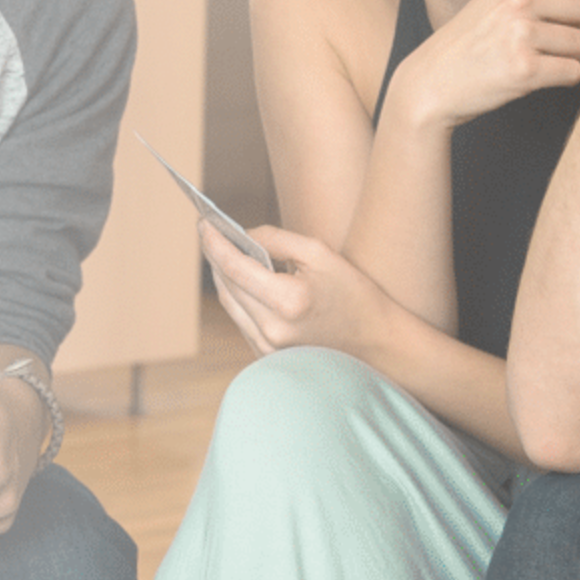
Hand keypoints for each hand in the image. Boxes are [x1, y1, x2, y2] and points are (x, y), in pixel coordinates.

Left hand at [205, 221, 402, 359]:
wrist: (375, 340)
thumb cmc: (354, 293)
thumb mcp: (321, 254)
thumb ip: (276, 240)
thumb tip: (242, 236)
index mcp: (288, 300)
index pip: (234, 266)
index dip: (214, 242)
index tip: (203, 223)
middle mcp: (272, 328)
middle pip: (226, 285)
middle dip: (215, 256)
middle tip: (210, 231)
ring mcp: (268, 347)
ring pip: (229, 304)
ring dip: (223, 276)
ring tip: (222, 251)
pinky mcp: (267, 356)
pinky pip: (241, 319)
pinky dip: (237, 296)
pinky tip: (241, 279)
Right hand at [391, 0, 579, 129]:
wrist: (430, 83)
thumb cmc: (469, 46)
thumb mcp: (493, 2)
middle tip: (571, 46)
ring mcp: (519, 32)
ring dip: (571, 58)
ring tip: (539, 61)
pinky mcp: (524, 68)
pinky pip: (573, 72)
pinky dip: (562, 79)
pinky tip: (535, 78)